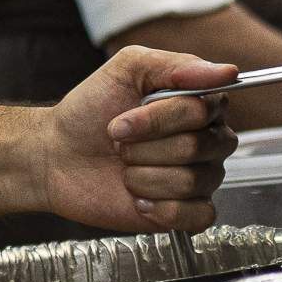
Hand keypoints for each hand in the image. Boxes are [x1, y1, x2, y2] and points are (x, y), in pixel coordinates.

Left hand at [44, 45, 239, 231]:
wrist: (55, 155)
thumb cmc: (89, 111)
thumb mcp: (125, 70)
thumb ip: (175, 65)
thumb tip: (226, 71)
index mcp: (199, 107)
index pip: (204, 110)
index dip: (158, 119)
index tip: (120, 124)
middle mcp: (206, 142)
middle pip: (199, 147)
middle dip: (145, 148)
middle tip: (119, 146)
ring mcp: (198, 178)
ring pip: (193, 181)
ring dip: (144, 176)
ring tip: (124, 169)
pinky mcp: (185, 212)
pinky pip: (200, 216)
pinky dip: (163, 209)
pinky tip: (138, 199)